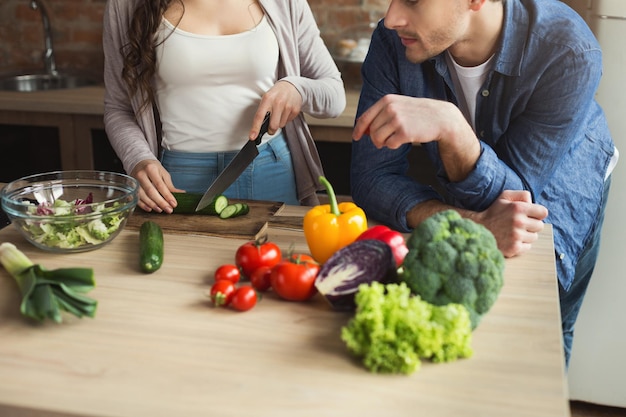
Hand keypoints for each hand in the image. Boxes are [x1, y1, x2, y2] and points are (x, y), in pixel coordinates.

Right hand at [130, 160, 183, 212]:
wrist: (139, 163)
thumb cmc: (153, 168)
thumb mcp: (163, 173)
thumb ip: (170, 185)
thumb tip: (181, 194)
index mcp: (151, 169)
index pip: (160, 185)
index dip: (167, 196)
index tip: (174, 204)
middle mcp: (141, 175)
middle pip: (151, 191)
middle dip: (161, 202)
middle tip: (169, 210)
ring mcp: (134, 181)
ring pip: (142, 196)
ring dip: (152, 205)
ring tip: (161, 210)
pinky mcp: (130, 187)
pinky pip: (136, 198)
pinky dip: (143, 205)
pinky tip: (150, 209)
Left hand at [249, 80, 302, 138]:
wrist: (292, 86)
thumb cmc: (276, 94)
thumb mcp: (267, 98)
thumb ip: (263, 111)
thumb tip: (259, 127)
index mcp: (267, 99)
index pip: (259, 116)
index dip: (255, 128)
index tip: (252, 137)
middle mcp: (278, 102)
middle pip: (273, 126)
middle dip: (271, 130)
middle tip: (270, 127)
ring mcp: (287, 106)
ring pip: (281, 125)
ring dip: (279, 123)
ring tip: (279, 114)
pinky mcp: (295, 110)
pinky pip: (288, 122)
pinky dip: (285, 120)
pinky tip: (285, 112)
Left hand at [353, 94, 478, 180]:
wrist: (441, 117)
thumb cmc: (418, 113)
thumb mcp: (399, 106)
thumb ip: (381, 114)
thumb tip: (364, 130)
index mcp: (387, 100)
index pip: (365, 117)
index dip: (359, 129)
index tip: (356, 137)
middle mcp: (390, 108)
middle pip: (372, 131)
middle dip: (376, 139)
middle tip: (386, 140)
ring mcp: (397, 120)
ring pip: (378, 139)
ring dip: (384, 143)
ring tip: (394, 139)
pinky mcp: (404, 132)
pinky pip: (389, 144)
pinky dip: (393, 145)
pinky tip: (402, 139)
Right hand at [473, 190, 548, 257]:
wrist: (477, 229)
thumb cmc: (493, 212)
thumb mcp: (504, 197)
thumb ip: (522, 194)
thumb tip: (533, 202)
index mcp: (518, 208)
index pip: (543, 212)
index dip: (537, 214)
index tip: (530, 215)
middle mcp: (518, 222)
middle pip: (540, 226)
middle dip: (532, 225)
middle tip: (520, 224)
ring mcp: (516, 236)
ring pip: (534, 237)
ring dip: (526, 235)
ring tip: (514, 232)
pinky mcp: (514, 248)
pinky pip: (528, 247)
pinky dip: (521, 244)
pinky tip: (511, 240)